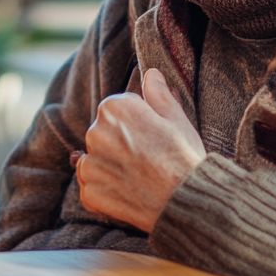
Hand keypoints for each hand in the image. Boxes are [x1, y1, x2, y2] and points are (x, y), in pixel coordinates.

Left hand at [74, 68, 206, 232]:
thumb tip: (151, 74)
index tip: (151, 138)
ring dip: (110, 169)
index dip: (136, 125)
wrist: (185, 201)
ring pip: (94, 161)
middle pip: (103, 136)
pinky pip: (92, 188)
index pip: (116, 110)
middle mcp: (95, 133)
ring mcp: (90, 164)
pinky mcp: (89, 192)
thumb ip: (158, 94)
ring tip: (138, 177)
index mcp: (114, 108)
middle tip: (147, 160)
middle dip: (119, 145)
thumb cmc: (184, 158)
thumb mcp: (176, 119)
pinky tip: (129, 194)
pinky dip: (106, 192)